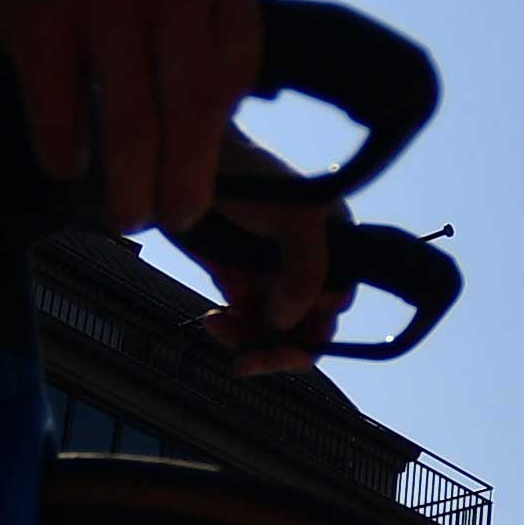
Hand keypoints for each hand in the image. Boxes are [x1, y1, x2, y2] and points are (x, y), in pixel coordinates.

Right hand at [0, 0, 259, 227]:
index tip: (196, 168)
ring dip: (130, 189)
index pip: (234, 74)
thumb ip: (203, 27)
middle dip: (186, 182)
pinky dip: (66, 154)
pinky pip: (61, 114)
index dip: (216, 135)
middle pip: (193, 109)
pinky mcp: (40, 14)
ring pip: (132, 124)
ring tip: (126, 216)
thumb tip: (214, 136)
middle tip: (174, 217)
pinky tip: (66, 166)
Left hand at [183, 165, 344, 370]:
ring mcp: (272, 272)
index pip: (337, 304)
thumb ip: (306, 272)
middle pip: (306, 325)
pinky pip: (244, 320)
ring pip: (272, 329)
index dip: (314, 324)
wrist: (186, 163)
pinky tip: (213, 318)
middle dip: (279, 347)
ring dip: (249, 339)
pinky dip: (231, 327)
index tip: (282, 319)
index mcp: (337, 245)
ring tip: (220, 328)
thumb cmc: (250, 179)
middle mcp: (308, 263)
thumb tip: (287, 324)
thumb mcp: (294, 218)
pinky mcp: (238, 277)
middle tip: (250, 361)